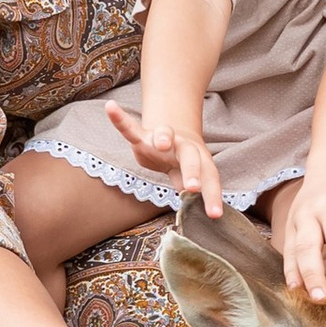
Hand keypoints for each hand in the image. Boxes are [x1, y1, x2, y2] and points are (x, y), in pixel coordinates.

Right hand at [108, 101, 224, 217]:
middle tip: (193, 188)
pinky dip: (120, 119)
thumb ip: (194, 196)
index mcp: (199, 160)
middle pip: (190, 157)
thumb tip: (202, 218)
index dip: (212, 196)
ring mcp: (162, 140)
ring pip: (165, 136)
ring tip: (160, 143)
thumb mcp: (190, 179)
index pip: (209, 178)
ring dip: (163, 137)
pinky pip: (130, 127)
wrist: (170, 138)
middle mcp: (183, 147)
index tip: (214, 214)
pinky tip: (111, 108)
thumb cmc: (182, 163)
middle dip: (192, 171)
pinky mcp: (142, 136)